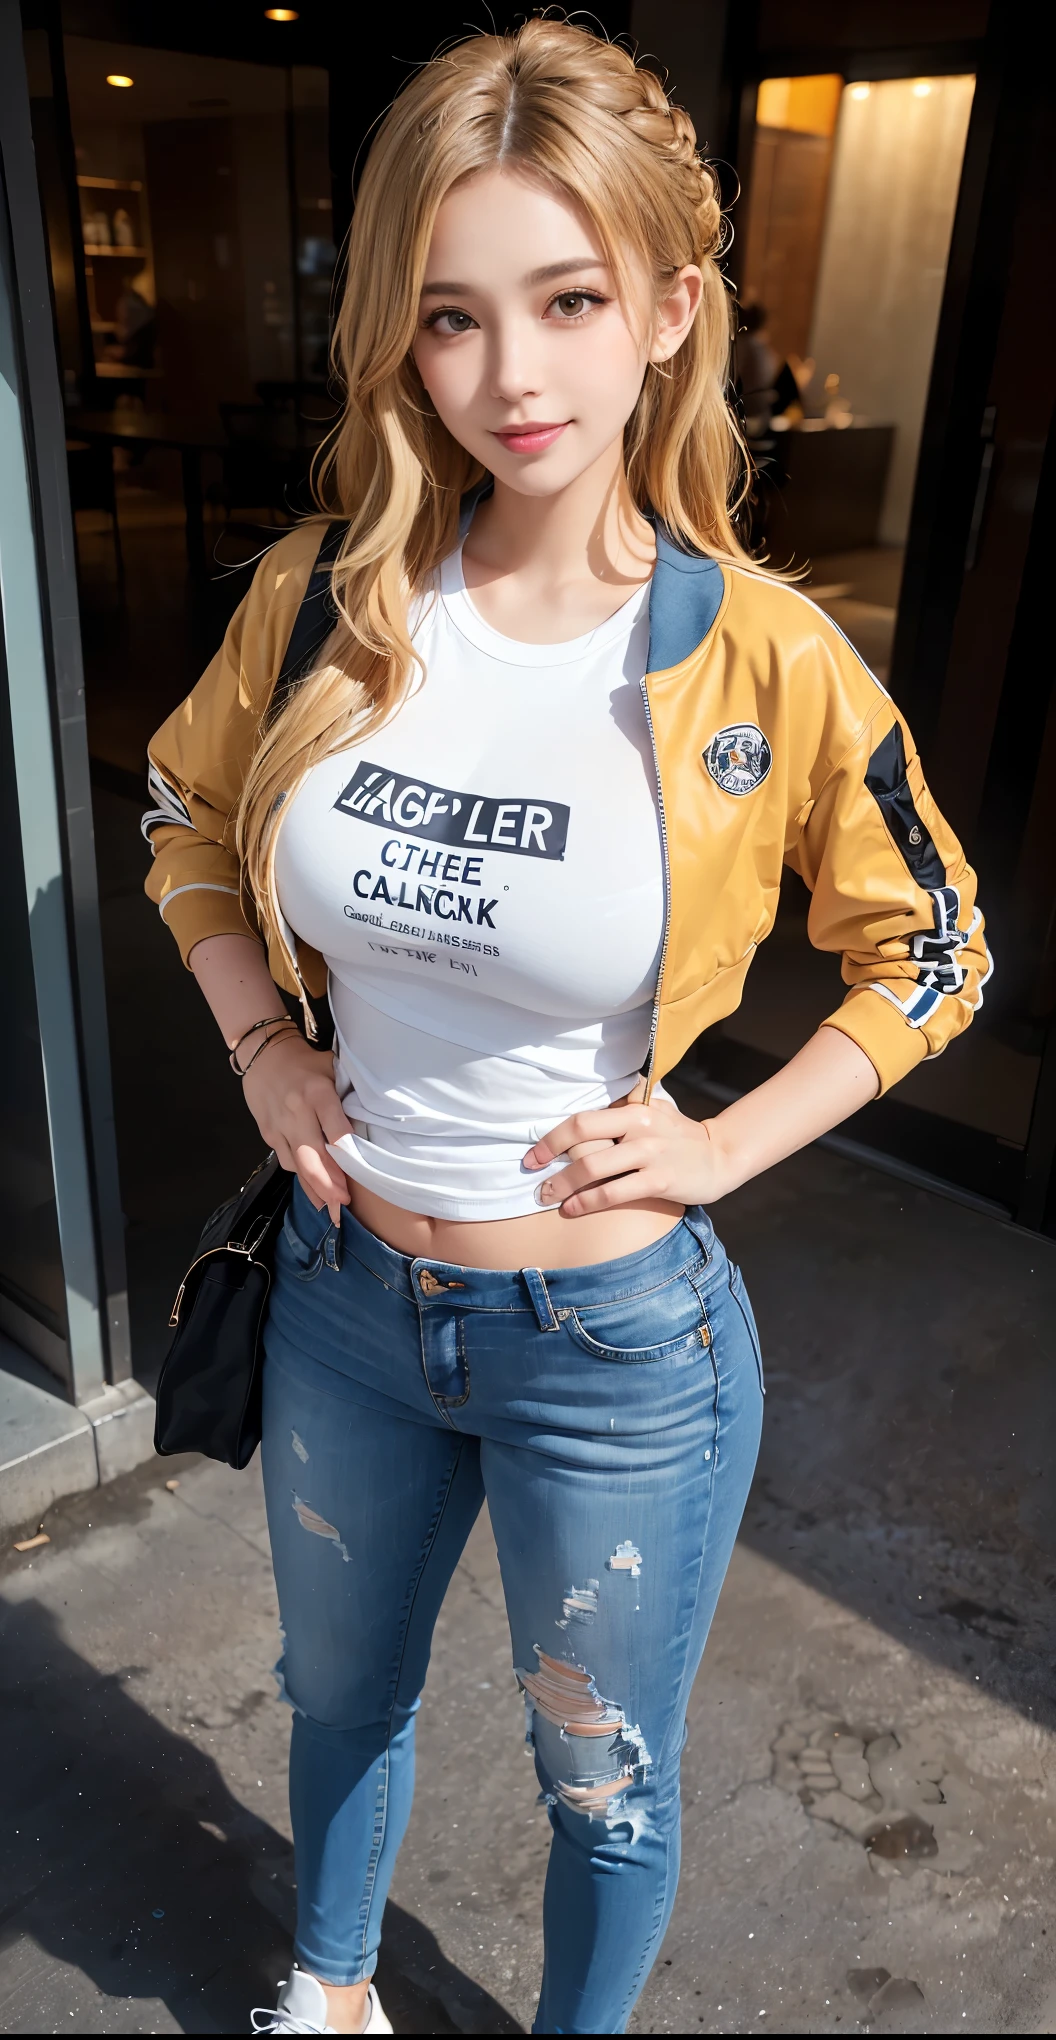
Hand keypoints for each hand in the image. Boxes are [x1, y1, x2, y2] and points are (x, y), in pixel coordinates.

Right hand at [241, 1031, 351, 1222]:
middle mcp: (297, 1111)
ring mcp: (280, 1125)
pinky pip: (287, 1161)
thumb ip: (347, 1095)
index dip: (345, 1156)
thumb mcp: (332, 1068)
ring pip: (297, 1165)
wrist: (263, 1054)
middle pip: (312, 1157)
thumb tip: (368, 1125)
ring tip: (330, 1208)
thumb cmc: (306, 1063)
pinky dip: (301, 1176)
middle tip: (342, 1204)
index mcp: (318, 1092)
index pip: (335, 1129)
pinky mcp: (268, 1134)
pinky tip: (314, 1189)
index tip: (357, 1178)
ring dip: (314, 1189)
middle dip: (328, 1186)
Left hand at [523, 1093, 726, 1215]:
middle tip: (531, 1175)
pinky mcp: (659, 1181)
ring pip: (594, 1168)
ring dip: (563, 1185)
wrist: (720, 1157)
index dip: (551, 1138)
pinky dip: (587, 1202)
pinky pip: (614, 1193)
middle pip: (581, 1139)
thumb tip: (592, 1101)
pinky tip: (571, 1209)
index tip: (533, 1155)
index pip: (582, 1120)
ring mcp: (650, 1154)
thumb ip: (625, 1106)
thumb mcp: (655, 1110)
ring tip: (545, 1197)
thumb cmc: (679, 1136)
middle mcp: (640, 1128)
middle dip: (549, 1158)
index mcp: (633, 1109)